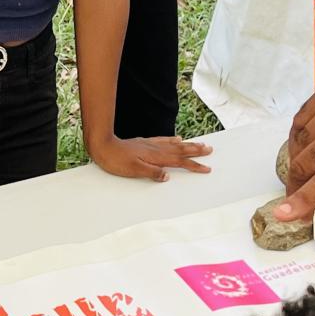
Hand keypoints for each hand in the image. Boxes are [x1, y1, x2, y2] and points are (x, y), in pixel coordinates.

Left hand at [90, 135, 212, 181]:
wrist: (103, 146)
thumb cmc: (116, 161)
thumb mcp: (133, 170)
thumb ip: (151, 173)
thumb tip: (167, 176)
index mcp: (156, 157)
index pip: (179, 162)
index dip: (194, 166)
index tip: (206, 168)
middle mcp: (156, 149)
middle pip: (181, 150)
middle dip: (196, 151)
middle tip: (210, 150)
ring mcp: (151, 144)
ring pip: (175, 144)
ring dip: (188, 145)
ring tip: (200, 144)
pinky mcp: (145, 142)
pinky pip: (164, 140)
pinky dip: (173, 140)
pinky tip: (177, 139)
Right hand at [280, 49, 314, 240]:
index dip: (303, 201)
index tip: (281, 215)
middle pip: (307, 163)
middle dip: (296, 187)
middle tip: (297, 201)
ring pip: (300, 142)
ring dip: (298, 164)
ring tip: (307, 175)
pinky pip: (302, 119)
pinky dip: (299, 138)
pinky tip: (309, 148)